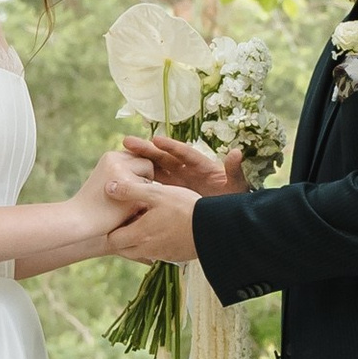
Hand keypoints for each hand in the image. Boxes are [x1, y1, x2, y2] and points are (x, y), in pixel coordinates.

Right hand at [69, 148, 154, 244]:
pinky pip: (148, 195)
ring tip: (125, 205)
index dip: (137, 174)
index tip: (129, 189)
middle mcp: (117, 159)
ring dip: (144, 192)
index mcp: (111, 156)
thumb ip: (125, 172)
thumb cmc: (95, 205)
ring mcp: (123, 173)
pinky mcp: (129, 188)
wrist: (78, 220)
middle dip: (145, 180)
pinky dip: (141, 205)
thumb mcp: (109, 182)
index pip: (138, 158)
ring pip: (150, 179)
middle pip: (148, 165)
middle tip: (129, 197)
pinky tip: (126, 213)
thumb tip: (154, 169)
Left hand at [112, 185, 201, 264]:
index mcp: (139, 235)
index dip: (112, 228)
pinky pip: (156, 253)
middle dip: (123, 235)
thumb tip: (109, 187)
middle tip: (131, 217)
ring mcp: (161, 255)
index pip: (112, 240)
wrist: (214, 228)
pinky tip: (164, 227)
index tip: (119, 214)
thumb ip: (131, 190)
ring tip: (148, 220)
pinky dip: (154, 243)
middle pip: (124, 249)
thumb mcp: (157, 194)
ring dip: (139, 239)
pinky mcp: (174, 256)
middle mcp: (147, 250)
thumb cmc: (185, 209)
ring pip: (140, 251)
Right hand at [125, 132, 242, 193]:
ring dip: (141, 163)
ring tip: (121, 156)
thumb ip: (234, 170)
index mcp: (202, 166)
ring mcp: (179, 181)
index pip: (185, 154)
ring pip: (157, 170)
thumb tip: (236, 153)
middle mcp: (188, 171)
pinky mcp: (173, 193)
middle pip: (165, 158)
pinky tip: (127, 183)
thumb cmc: (234, 199)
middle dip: (147, 150)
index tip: (156, 140)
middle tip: (127, 142)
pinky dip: (144, 183)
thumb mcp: (236, 185)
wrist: (228, 218)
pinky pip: (156, 185)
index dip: (171, 147)